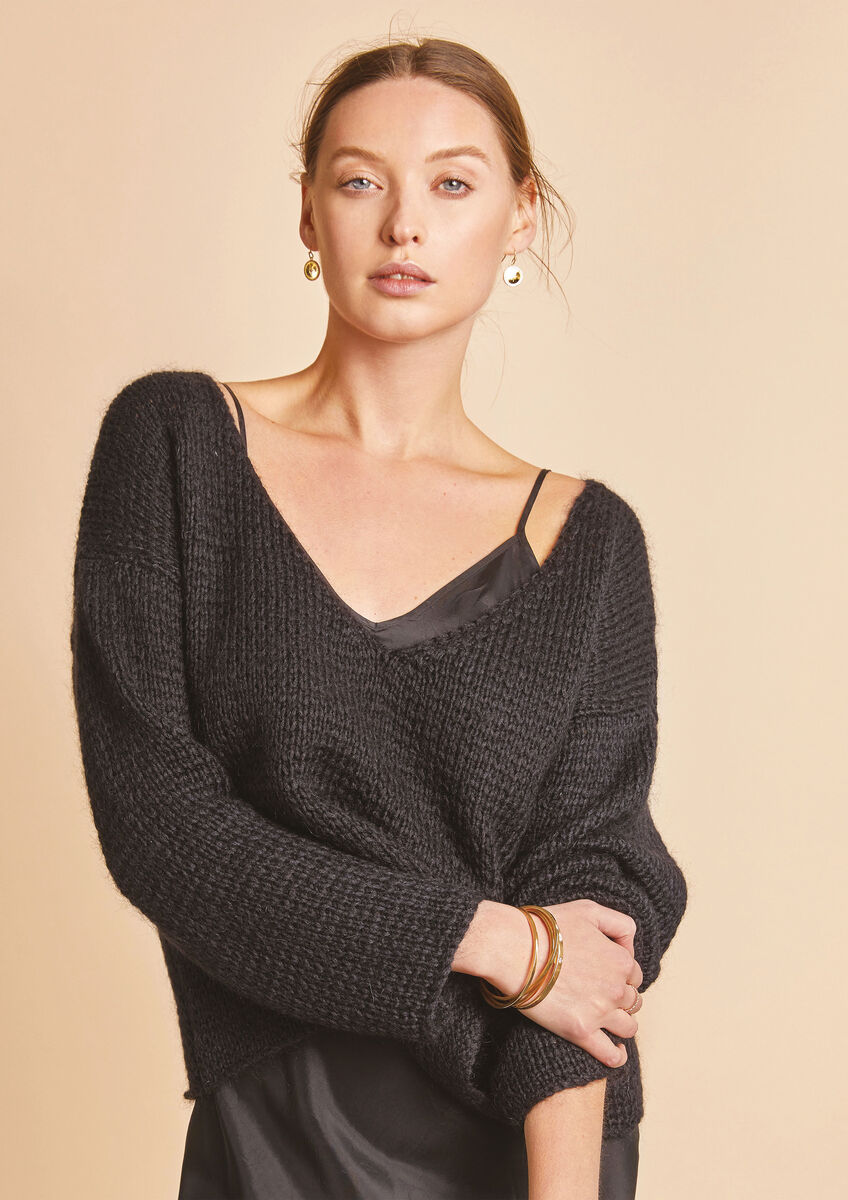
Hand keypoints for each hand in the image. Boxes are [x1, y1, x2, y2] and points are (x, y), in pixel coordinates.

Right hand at [500, 899, 643, 1067]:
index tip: (603, 972)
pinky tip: (614, 1050)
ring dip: (622, 1023)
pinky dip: (617, 1055)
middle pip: (633, 1000)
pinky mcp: (580, 1032)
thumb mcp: (589, 910)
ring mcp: (599, 1012)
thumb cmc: (547, 928)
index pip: (635, 974)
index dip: (620, 973)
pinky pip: (610, 1055)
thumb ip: (620, 924)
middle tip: (599, 992)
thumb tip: (630, 946)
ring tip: (607, 1019)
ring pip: (628, 1027)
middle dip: (621, 997)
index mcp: (621, 961)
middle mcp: (616, 988)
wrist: (512, 949)